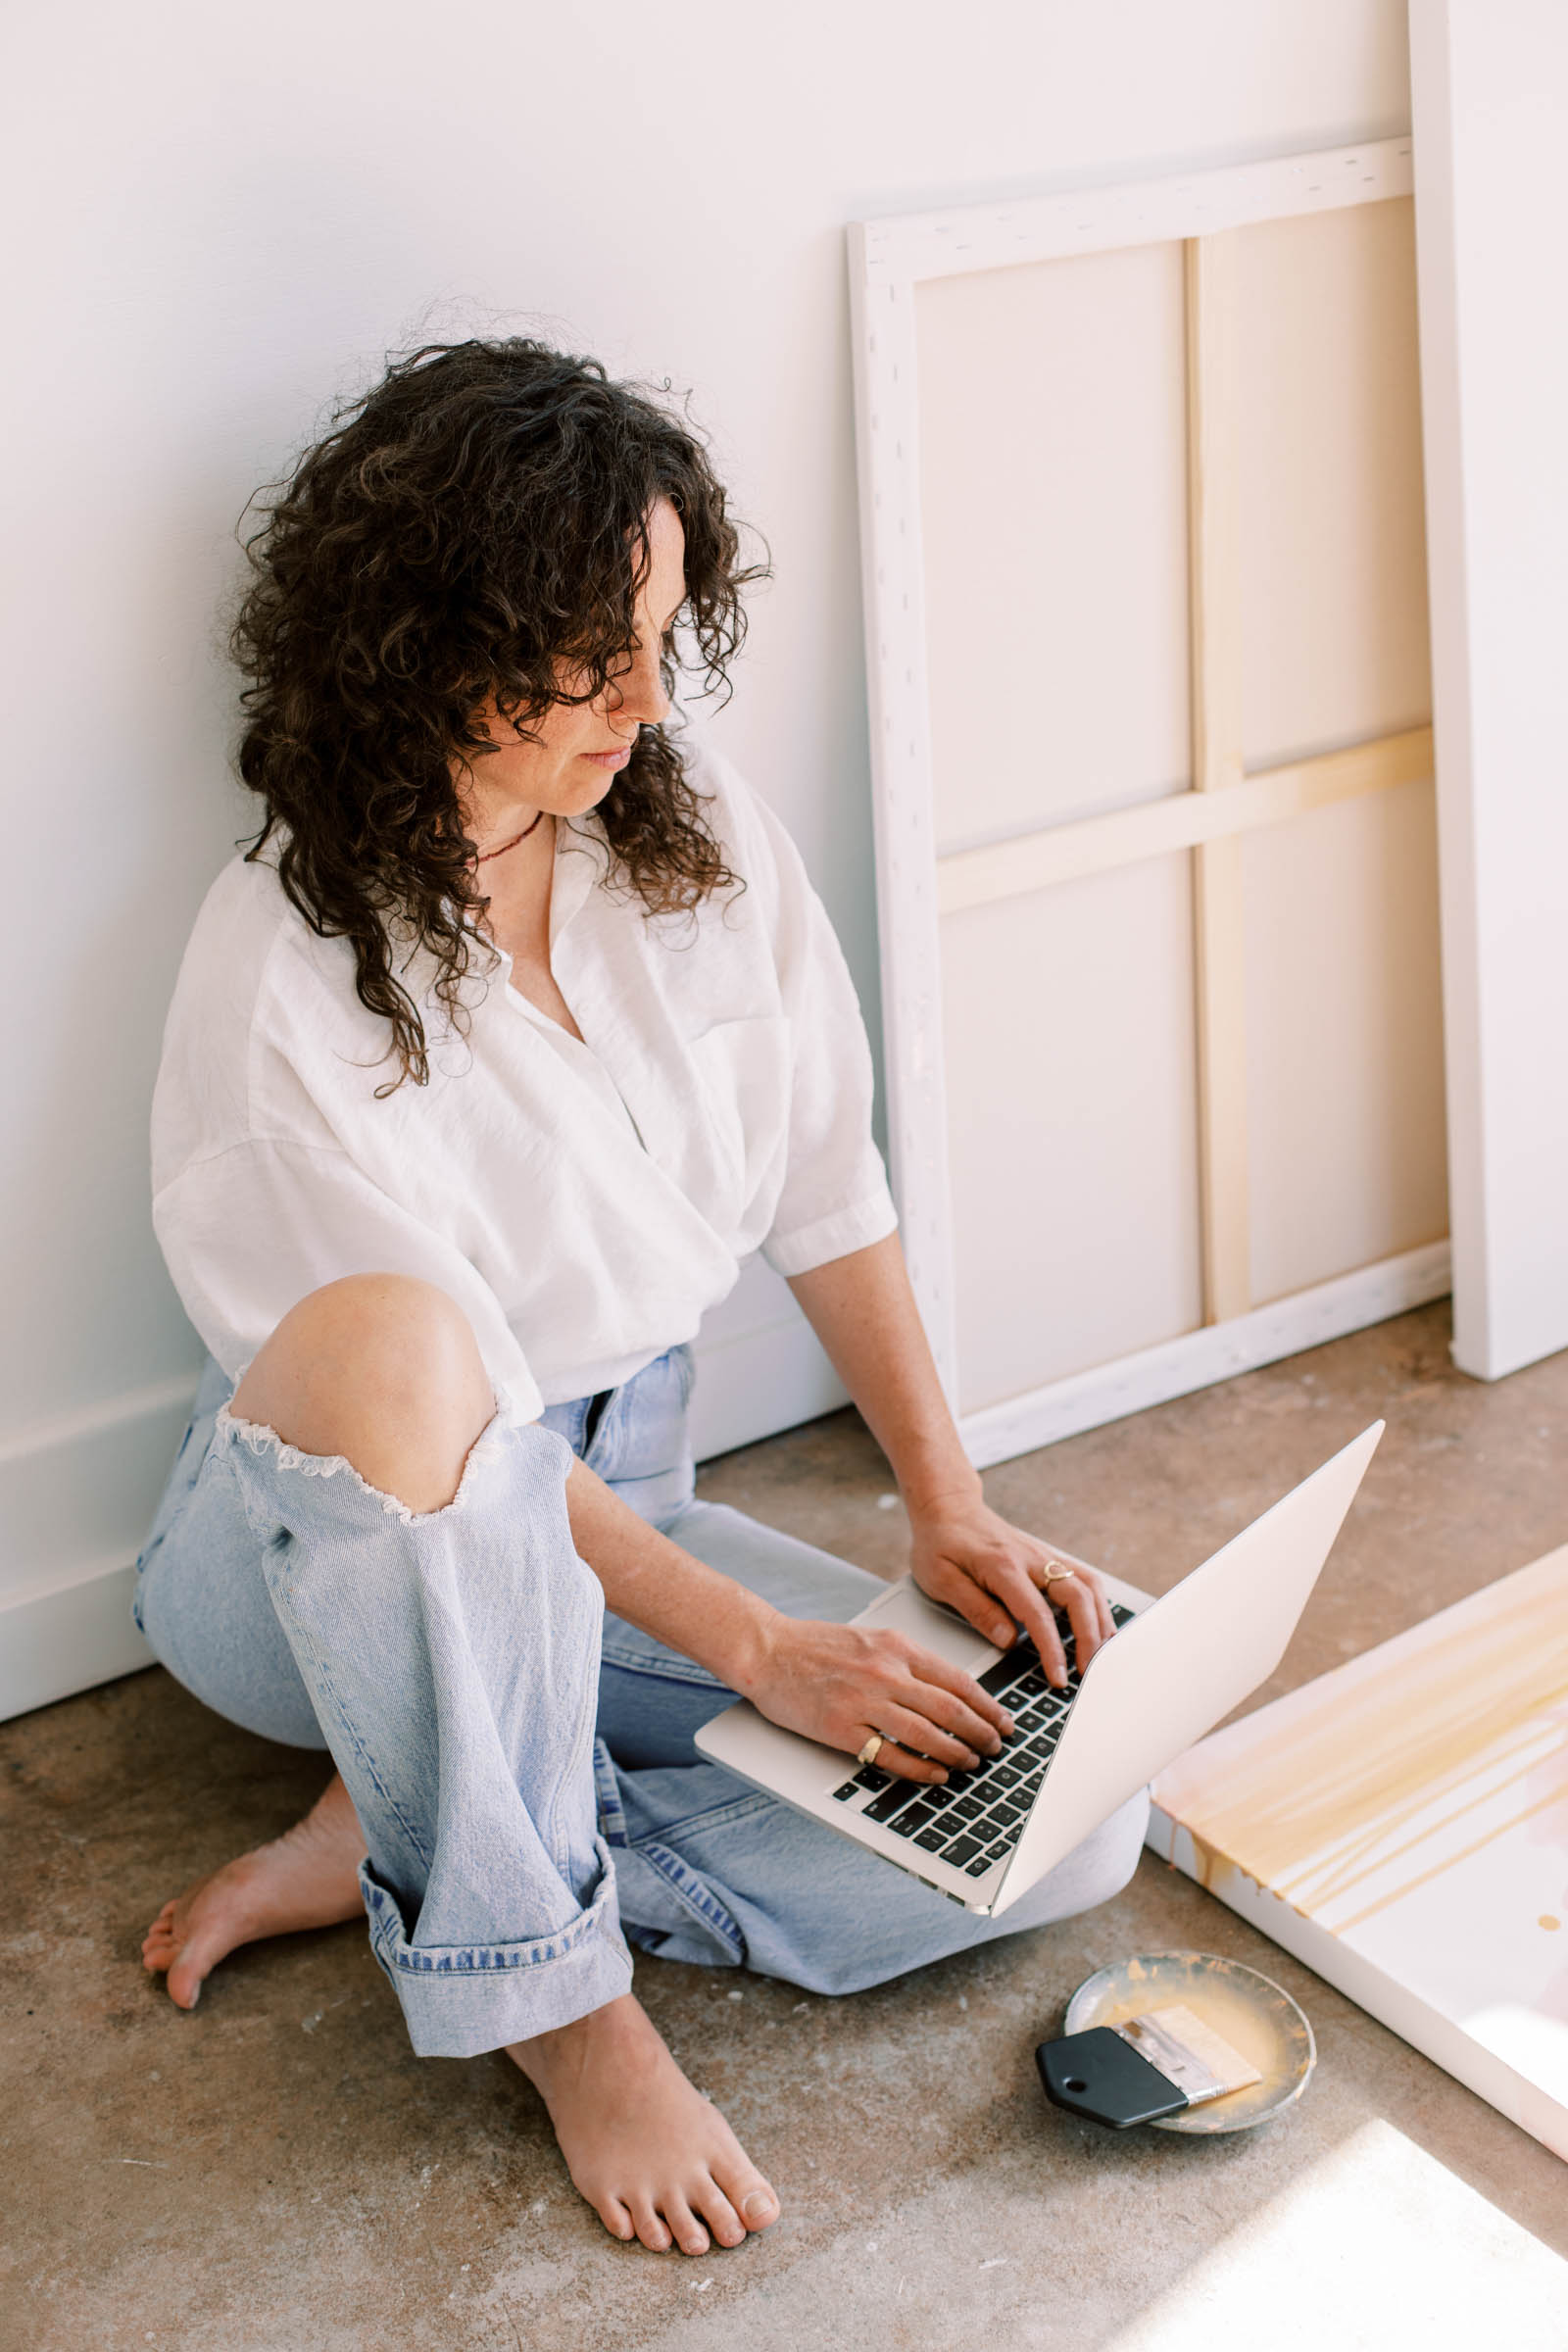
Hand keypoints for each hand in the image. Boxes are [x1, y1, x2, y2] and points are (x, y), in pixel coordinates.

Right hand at [743, 1616, 1012, 1784]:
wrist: (767, 1649)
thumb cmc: (817, 1646)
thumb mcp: (871, 1639)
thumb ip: (907, 1661)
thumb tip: (948, 1690)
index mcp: (896, 1647)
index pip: (956, 1680)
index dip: (987, 1705)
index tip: (1003, 1720)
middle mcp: (884, 1672)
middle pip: (949, 1708)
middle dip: (981, 1731)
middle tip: (996, 1747)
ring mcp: (863, 1702)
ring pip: (926, 1732)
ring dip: (956, 1752)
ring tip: (972, 1763)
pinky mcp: (840, 1728)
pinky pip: (891, 1754)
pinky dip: (920, 1767)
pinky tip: (936, 1774)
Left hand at [907, 1492, 1115, 1687]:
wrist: (949, 1506)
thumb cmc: (940, 1543)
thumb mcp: (941, 1579)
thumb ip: (976, 1609)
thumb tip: (1008, 1640)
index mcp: (1003, 1566)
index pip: (1037, 1613)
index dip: (1052, 1649)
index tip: (1058, 1677)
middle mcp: (1031, 1558)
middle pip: (1078, 1596)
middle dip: (1089, 1638)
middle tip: (1088, 1672)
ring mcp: (1043, 1555)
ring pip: (1089, 1585)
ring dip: (1101, 1621)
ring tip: (1100, 1655)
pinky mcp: (1048, 1557)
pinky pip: (1084, 1578)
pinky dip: (1098, 1604)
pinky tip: (1100, 1627)